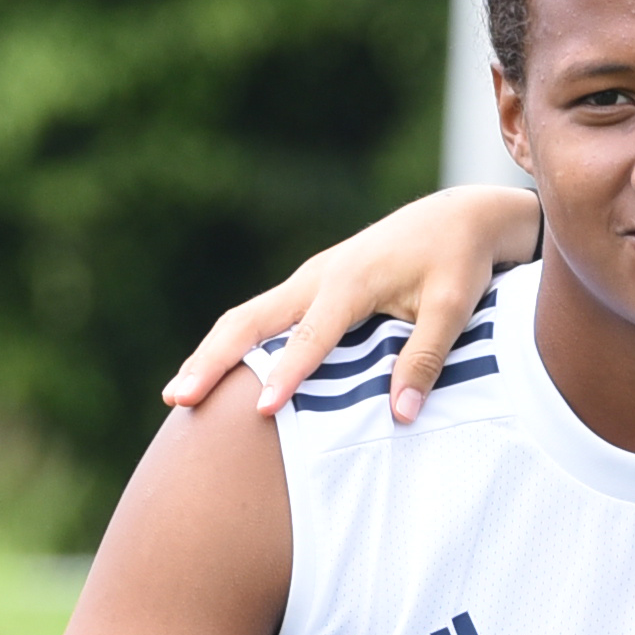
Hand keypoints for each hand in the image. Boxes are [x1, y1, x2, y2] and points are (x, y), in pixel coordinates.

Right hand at [155, 185, 531, 423]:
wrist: (455, 218)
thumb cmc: (457, 262)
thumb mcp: (453, 308)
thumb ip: (426, 359)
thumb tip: (401, 416)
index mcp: (349, 281)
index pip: (310, 336)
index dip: (287, 374)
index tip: (263, 410)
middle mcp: (317, 277)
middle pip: (249, 320)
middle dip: (212, 360)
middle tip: (177, 399)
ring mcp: (308, 281)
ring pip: (247, 318)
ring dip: (211, 355)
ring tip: (179, 396)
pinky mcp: (311, 289)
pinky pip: (263, 319)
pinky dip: (234, 346)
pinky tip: (216, 377)